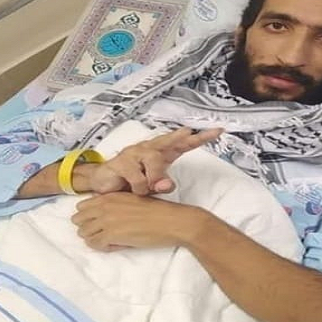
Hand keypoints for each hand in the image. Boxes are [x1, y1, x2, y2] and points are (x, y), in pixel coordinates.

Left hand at [71, 192, 210, 250]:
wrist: (172, 221)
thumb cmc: (159, 211)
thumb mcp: (133, 200)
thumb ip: (116, 205)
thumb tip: (105, 218)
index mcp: (111, 196)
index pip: (82, 206)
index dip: (89, 217)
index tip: (101, 223)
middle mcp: (105, 206)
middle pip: (78, 220)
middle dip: (88, 227)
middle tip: (103, 233)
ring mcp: (106, 220)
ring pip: (83, 233)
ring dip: (94, 238)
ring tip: (110, 240)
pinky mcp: (111, 235)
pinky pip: (94, 244)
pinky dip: (102, 247)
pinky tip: (116, 245)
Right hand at [78, 127, 222, 195]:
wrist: (102, 184)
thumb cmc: (131, 182)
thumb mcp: (151, 186)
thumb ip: (162, 185)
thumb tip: (167, 185)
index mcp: (160, 153)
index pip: (183, 143)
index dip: (200, 138)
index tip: (218, 131)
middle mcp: (148, 149)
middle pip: (168, 142)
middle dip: (179, 137)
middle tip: (188, 133)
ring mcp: (134, 154)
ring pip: (153, 161)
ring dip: (154, 178)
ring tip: (146, 189)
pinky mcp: (121, 162)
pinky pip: (137, 177)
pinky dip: (138, 187)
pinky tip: (132, 190)